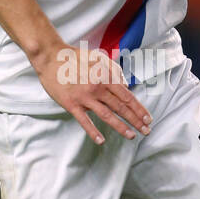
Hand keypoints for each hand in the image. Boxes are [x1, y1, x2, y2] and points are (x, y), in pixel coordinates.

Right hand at [33, 45, 152, 144]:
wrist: (51, 58)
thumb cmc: (75, 57)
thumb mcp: (99, 57)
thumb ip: (115, 70)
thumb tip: (126, 86)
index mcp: (105, 77)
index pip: (127, 96)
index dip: (139, 109)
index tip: (148, 119)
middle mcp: (97, 88)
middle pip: (121, 107)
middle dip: (135, 120)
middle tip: (146, 131)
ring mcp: (84, 98)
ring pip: (106, 115)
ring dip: (120, 127)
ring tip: (131, 136)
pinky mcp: (71, 104)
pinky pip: (84, 121)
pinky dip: (93, 131)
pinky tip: (101, 141)